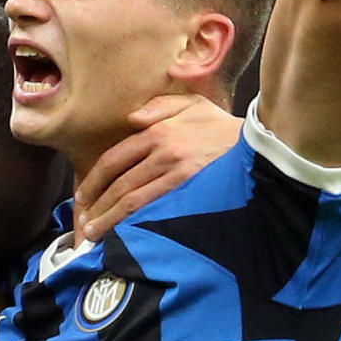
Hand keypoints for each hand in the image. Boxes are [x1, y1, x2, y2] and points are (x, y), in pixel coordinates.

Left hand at [78, 94, 243, 237]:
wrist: (257, 143)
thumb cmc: (223, 126)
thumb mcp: (192, 105)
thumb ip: (160, 106)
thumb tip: (133, 118)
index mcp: (158, 130)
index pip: (115, 159)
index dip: (94, 181)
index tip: (82, 197)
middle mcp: (162, 151)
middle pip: (118, 183)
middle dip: (96, 206)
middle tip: (83, 224)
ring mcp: (175, 172)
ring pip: (131, 200)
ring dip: (108, 219)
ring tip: (93, 235)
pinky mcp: (189, 188)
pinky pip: (153, 208)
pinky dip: (133, 223)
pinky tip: (121, 235)